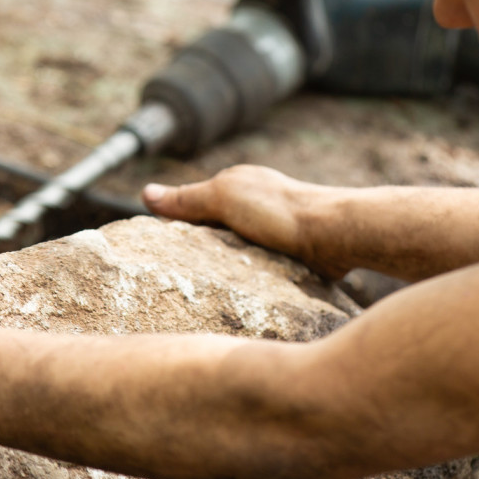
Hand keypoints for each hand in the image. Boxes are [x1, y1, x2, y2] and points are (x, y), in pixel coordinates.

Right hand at [142, 165, 348, 278]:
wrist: (333, 236)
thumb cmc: (279, 212)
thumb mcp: (224, 198)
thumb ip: (187, 199)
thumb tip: (145, 194)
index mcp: (237, 185)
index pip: (193, 205)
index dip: (175, 225)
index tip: (154, 251)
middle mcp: (255, 205)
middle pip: (214, 230)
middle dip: (198, 250)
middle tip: (174, 276)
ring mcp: (273, 230)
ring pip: (236, 251)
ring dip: (224, 267)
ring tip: (203, 289)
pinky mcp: (289, 254)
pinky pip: (258, 267)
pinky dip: (247, 278)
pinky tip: (237, 292)